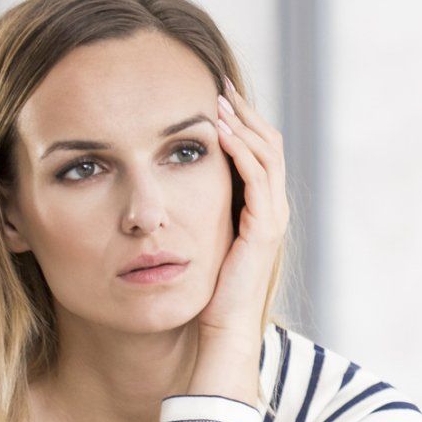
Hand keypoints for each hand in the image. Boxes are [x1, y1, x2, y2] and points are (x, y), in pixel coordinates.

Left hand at [189, 74, 286, 401]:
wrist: (217, 339)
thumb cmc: (199, 301)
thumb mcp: (191, 248)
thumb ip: (186, 219)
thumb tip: (151, 196)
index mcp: (256, 213)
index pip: (257, 154)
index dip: (237, 122)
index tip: (208, 96)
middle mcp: (270, 212)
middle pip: (268, 145)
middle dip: (242, 111)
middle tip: (214, 82)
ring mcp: (270, 221)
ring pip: (268, 155)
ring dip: (243, 123)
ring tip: (216, 99)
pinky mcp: (264, 231)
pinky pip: (257, 179)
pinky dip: (241, 151)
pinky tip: (218, 132)